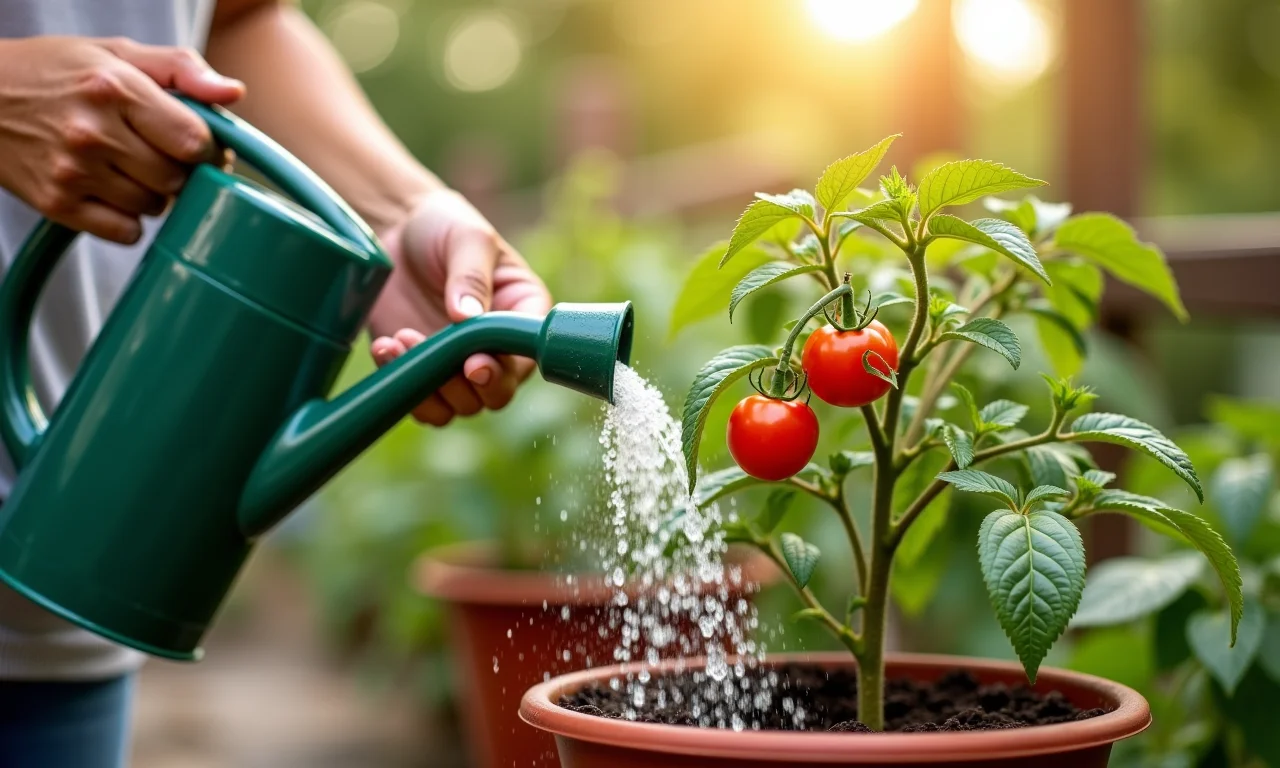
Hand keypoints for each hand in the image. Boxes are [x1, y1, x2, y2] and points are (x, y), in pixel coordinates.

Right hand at [0, 36, 243, 242]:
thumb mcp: (116, 53)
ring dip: (152, 193)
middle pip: (178, 179)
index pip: (196, 142)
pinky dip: (127, 218)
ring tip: (125, 165)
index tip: (193, 142)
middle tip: (154, 151)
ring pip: (155, 207)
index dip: (205, 146)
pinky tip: (108, 190)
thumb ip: (181, 69)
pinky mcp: (56, 205)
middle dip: (177, 168)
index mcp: (114, 88)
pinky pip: (126, 232)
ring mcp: (72, 172)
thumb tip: (234, 93)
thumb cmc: (55, 72)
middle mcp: (92, 133)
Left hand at [369, 189, 551, 425]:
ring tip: (399, 340)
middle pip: (496, 394)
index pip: (526, 356)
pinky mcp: (424, 372)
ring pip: (458, 405)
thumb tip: (467, 318)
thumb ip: (471, 277)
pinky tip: (384, 348)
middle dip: (466, 387)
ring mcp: (459, 364)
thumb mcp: (467, 239)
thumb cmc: (444, 227)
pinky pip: (421, 401)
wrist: (395, 230)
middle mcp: (497, 348)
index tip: (474, 362)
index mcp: (522, 314)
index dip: (505, 368)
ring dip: (430, 387)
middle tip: (434, 356)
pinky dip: (404, 387)